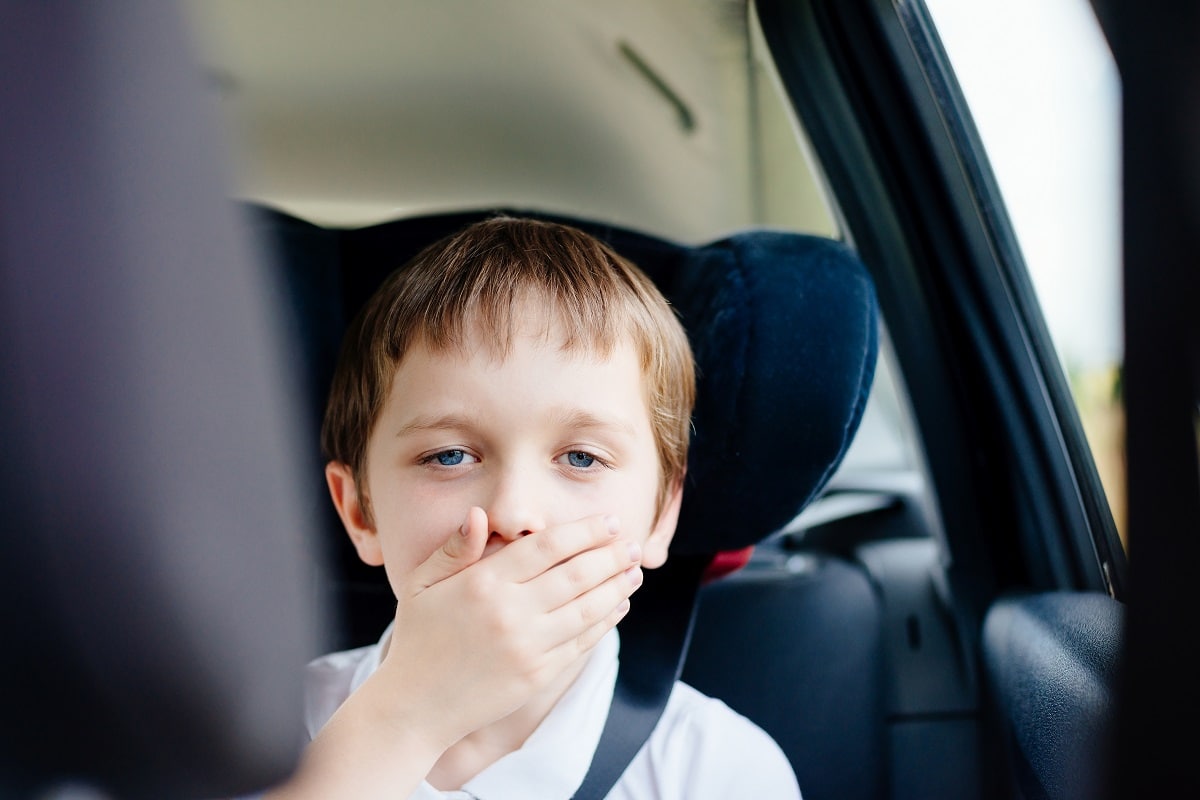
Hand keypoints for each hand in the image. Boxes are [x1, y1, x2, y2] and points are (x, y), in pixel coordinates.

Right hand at [376, 508, 642, 749]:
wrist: (415, 706)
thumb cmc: (418, 638)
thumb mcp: (422, 585)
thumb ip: (454, 548)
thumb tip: (478, 514)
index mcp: (483, 583)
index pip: (547, 547)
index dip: (584, 532)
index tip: (610, 522)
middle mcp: (509, 613)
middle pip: (576, 575)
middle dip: (612, 556)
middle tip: (633, 543)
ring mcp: (527, 646)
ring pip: (587, 609)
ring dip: (617, 586)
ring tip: (635, 570)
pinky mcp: (538, 675)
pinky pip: (581, 641)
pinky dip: (605, 621)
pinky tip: (617, 605)